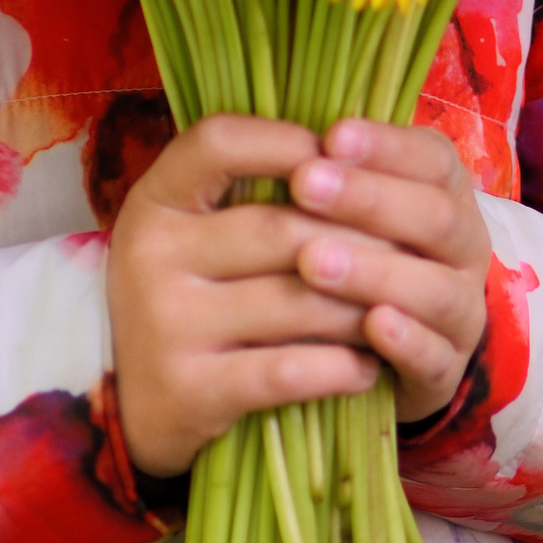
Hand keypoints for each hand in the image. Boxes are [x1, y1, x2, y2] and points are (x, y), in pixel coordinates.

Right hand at [108, 114, 383, 478]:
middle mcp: (151, 254)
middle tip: (409, 246)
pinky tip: (367, 365)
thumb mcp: (192, 229)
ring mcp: (167, 324)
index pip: (217, 142)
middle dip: (357, 238)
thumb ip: (248, 188)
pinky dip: (340, 368)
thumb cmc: (189, 294)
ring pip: (294, 302)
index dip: (284, 141)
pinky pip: (287, 372)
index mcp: (155, 200)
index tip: (337, 154)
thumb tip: (349, 153)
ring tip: (398, 305)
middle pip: (278, 228)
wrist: (133, 400)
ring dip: (361, 307)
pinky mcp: (190, 391)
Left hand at [286, 118, 491, 428]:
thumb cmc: (361, 247)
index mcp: (446, 191)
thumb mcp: (355, 202)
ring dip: (374, 271)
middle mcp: (465, 246)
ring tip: (314, 262)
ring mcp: (462, 310)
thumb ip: (334, 171)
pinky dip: (407, 340)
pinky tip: (371, 326)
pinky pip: (435, 356)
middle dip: (369, 199)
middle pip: (435, 217)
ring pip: (435, 288)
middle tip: (305, 186)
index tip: (330, 137)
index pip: (431, 158)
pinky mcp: (446, 370)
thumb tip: (282, 141)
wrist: (401, 342)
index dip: (384, 146)